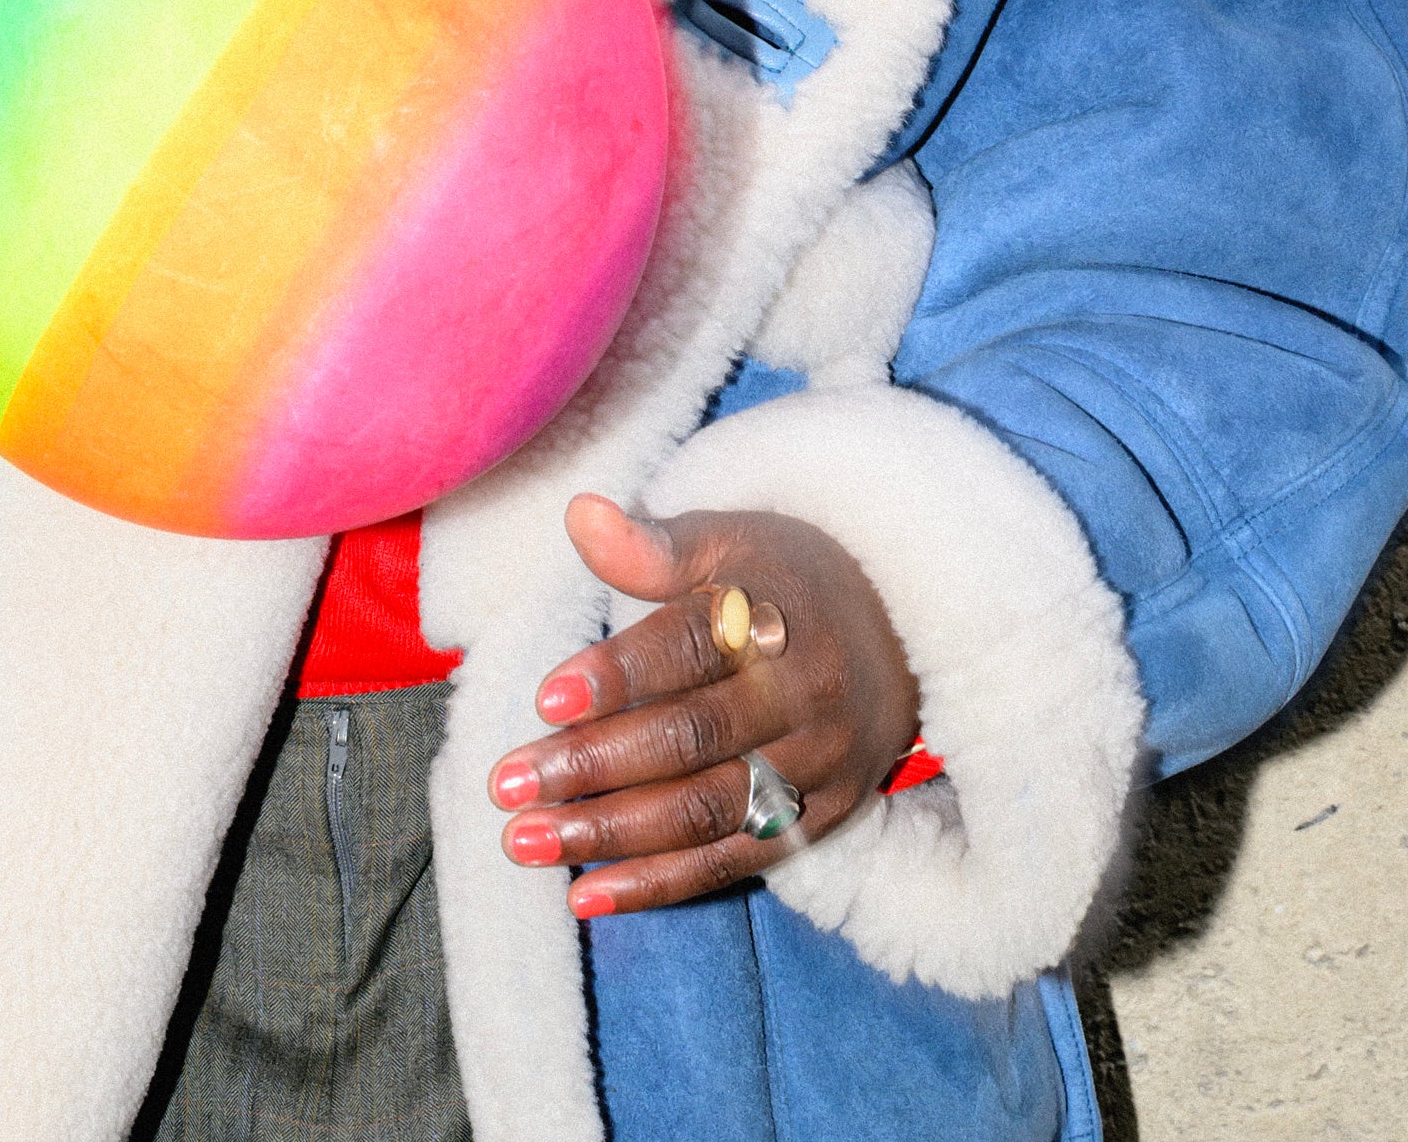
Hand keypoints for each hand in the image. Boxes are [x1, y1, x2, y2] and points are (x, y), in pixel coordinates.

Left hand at [489, 493, 917, 917]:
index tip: (545, 699)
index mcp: (776, 615)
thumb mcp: (729, 541)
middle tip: (507, 785)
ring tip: (525, 840)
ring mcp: (819, 765)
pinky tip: (586, 892)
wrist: (900, 631)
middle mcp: (804, 695)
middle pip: (692, 739)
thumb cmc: (783, 580)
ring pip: (707, 810)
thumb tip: (579, 514)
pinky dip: (659, 884)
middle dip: (593, 766)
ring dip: (611, 833)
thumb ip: (653, 545)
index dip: (620, 674)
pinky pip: (735, 862)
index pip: (692, 647)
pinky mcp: (823, 819)